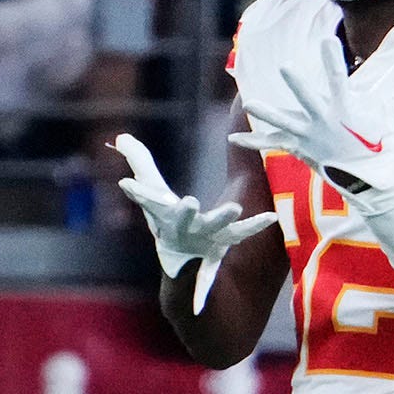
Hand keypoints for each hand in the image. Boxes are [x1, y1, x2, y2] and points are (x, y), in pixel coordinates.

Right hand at [112, 132, 277, 280]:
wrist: (182, 257)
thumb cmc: (165, 218)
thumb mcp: (150, 192)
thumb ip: (140, 163)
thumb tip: (121, 136)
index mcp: (165, 215)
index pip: (149, 201)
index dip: (140, 192)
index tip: (128, 184)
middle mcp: (185, 227)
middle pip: (184, 219)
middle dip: (185, 214)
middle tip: (188, 204)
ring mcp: (207, 235)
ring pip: (216, 228)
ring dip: (224, 219)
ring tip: (233, 207)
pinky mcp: (227, 239)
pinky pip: (243, 233)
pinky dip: (255, 226)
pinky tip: (271, 216)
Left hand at [230, 33, 393, 202]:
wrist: (373, 181)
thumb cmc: (381, 145)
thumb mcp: (384, 114)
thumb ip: (383, 87)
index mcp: (345, 110)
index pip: (338, 79)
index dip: (332, 59)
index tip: (326, 41)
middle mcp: (325, 122)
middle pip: (308, 99)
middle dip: (297, 84)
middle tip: (285, 68)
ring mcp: (311, 137)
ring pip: (285, 122)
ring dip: (267, 112)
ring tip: (249, 102)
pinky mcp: (302, 149)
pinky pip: (275, 144)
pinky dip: (254, 140)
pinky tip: (235, 137)